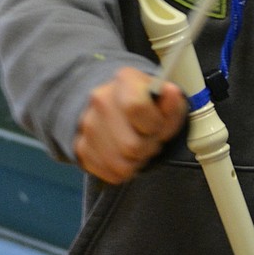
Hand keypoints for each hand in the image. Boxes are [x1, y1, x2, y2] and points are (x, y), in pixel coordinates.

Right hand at [74, 67, 187, 183]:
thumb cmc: (150, 106)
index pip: (136, 107)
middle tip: (150, 138)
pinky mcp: (81, 146)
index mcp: (125, 80)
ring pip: (121, 165)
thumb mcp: (168, 101)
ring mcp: (87, 124)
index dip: (154, 124)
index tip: (158, 125)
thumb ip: (172, 102)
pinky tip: (126, 154)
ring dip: (136, 161)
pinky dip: (124, 170)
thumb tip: (171, 92)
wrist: (122, 108)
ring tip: (139, 146)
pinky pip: (110, 174)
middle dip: (148, 148)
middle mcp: (100, 99)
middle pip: (130, 145)